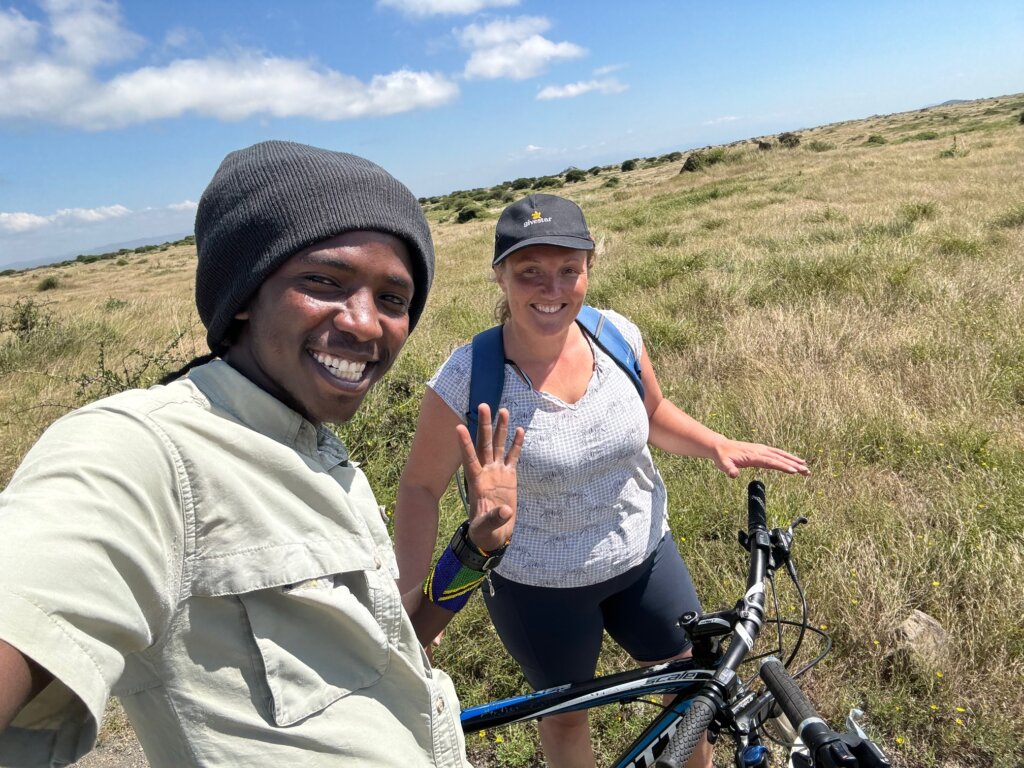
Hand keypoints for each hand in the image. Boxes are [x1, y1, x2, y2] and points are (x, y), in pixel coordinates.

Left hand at [455, 404, 523, 552]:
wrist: (495, 532)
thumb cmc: (485, 530)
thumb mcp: (486, 526)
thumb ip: (494, 517)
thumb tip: (505, 511)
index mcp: (476, 482)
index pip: (469, 458)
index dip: (464, 443)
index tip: (459, 427)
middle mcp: (486, 472)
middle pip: (484, 444)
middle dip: (483, 425)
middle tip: (482, 406)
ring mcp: (497, 472)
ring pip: (498, 445)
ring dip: (499, 429)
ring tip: (502, 410)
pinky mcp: (509, 476)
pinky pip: (512, 457)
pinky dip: (515, 444)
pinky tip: (519, 430)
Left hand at [712, 439, 809, 478]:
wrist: (721, 446)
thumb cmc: (722, 457)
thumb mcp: (723, 464)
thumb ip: (729, 470)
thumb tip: (733, 475)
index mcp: (752, 456)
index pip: (770, 462)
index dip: (782, 466)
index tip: (794, 471)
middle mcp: (759, 451)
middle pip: (779, 458)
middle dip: (794, 465)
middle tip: (806, 471)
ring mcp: (762, 449)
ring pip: (780, 455)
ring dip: (794, 460)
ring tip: (806, 467)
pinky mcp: (762, 450)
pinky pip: (777, 453)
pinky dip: (787, 457)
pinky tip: (796, 461)